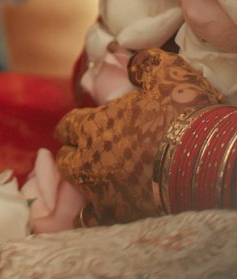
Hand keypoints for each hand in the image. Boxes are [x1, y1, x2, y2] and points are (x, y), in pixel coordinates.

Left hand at [54, 48, 223, 223]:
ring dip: (86, 182)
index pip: (68, 126)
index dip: (78, 125)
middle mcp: (89, 162)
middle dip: (77, 154)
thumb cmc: (187, 116)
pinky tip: (110, 209)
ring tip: (106, 178)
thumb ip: (146, 64)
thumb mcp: (169, 76)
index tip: (89, 124)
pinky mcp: (119, 216)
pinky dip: (96, 215)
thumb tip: (133, 59)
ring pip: (78, 189)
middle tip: (96, 151)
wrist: (210, 161)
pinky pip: (93, 220)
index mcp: (92, 128)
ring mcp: (102, 192)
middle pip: (67, 160)